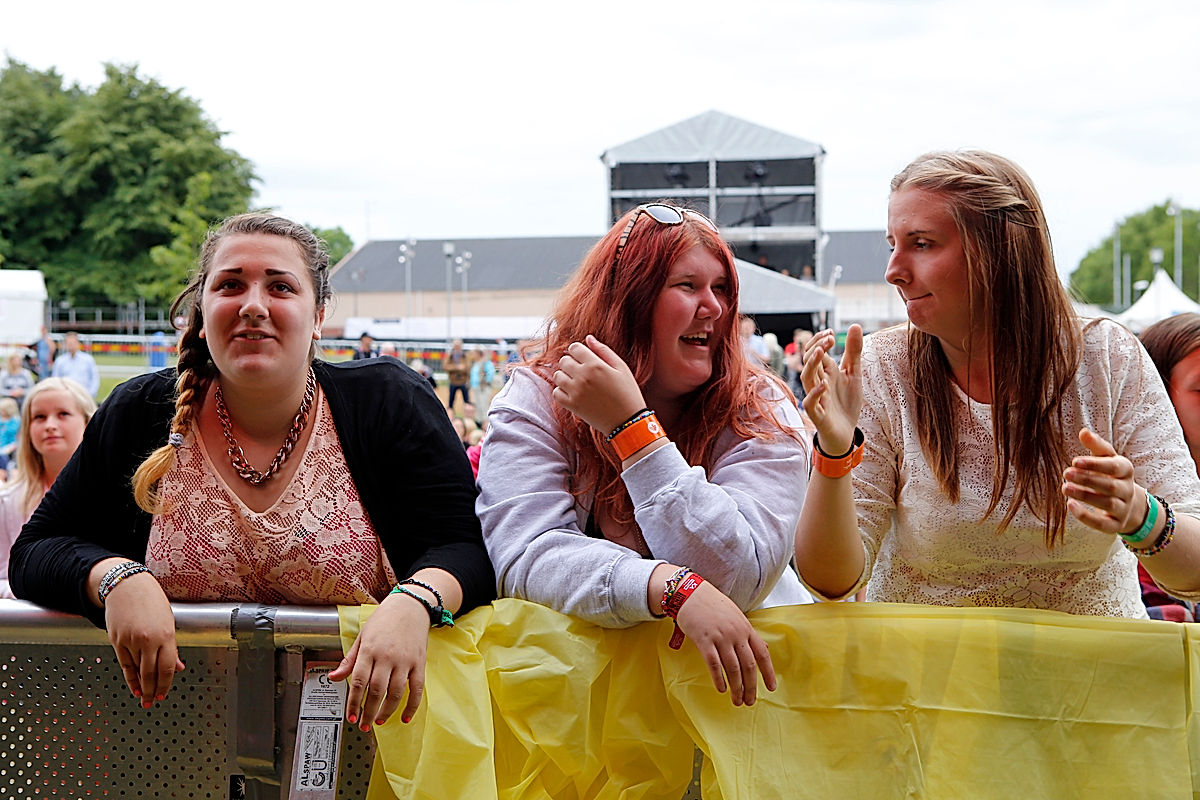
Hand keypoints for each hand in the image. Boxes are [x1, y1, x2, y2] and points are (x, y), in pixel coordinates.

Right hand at [104, 572, 184, 707]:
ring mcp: (131, 641)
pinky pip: (124, 664)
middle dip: (153, 690)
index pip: (167, 667)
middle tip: (154, 702)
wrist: (127, 585)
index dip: (166, 683)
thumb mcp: (167, 620)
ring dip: (141, 687)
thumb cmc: (150, 599)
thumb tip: (178, 666)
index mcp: (166, 634)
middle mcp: (148, 639)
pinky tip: (133, 686)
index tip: (165, 693)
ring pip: (137, 671)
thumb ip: (171, 646)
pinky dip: (129, 677)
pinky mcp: (117, 641)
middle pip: (151, 673)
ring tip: (144, 698)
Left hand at [330, 591, 430, 729]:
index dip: (354, 702)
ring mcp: (405, 660)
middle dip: (368, 712)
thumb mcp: (362, 637)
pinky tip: (404, 717)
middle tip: (363, 724)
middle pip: (376, 691)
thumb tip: (334, 677)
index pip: (359, 681)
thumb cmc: (384, 620)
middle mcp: (387, 656)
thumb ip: (349, 660)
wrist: (410, 606)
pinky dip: (412, 706)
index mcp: (369, 650)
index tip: (350, 716)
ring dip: (387, 711)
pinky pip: (417, 689)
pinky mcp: (419, 663)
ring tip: (378, 721)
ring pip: (396, 693)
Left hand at [550, 335, 645, 433]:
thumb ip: (603, 350)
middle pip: (564, 360)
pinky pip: (556, 393)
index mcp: (596, 365)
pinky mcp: (572, 406)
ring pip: (557, 375)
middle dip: (572, 362)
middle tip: (582, 371)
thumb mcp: (621, 367)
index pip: (574, 348)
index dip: (579, 351)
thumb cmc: (628, 393)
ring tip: (577, 382)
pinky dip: (561, 391)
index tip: (584, 358)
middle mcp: (583, 377)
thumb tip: (588, 338)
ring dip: (565, 376)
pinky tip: (573, 392)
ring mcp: (575, 392)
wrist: (628, 421)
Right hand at [674, 581, 776, 706]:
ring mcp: (720, 637)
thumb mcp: (736, 616)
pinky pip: (714, 664)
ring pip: (733, 668)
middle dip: (751, 687)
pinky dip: (719, 679)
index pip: (762, 654)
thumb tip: (763, 648)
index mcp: (746, 628)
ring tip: (737, 701)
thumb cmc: (713, 605)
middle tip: (750, 701)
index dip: (768, 673)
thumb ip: (748, 633)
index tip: (771, 688)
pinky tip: (722, 689)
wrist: (690, 592)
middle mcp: (736, 634)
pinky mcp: (704, 640)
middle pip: (749, 665)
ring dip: (737, 688)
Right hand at [801, 326, 863, 454]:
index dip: (820, 341)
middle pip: (809, 362)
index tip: (832, 334)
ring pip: (807, 379)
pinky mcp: (818, 414)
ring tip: (820, 353)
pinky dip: (814, 394)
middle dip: (816, 348)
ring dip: (811, 365)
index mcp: (825, 372)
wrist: (846, 432)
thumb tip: (855, 325)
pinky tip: (824, 385)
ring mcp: (817, 397)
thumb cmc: (846, 402)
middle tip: (829, 339)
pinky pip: (810, 403)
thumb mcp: (854, 374)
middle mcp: (818, 382)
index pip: (815, 351)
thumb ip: (853, 352)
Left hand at [1062, 427, 1144, 534]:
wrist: (1128, 504)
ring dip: (1085, 496)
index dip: (1095, 464)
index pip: (1114, 466)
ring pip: (1107, 504)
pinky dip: (1087, 517)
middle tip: (1066, 473)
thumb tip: (1083, 431)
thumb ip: (1096, 446)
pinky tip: (1070, 506)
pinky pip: (1103, 524)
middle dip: (1087, 479)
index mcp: (1126, 470)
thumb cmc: (1110, 475)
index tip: (1074, 461)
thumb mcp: (1106, 458)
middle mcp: (1127, 490)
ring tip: (1065, 488)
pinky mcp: (1116, 525)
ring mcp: (1123, 509)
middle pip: (1110, 486)